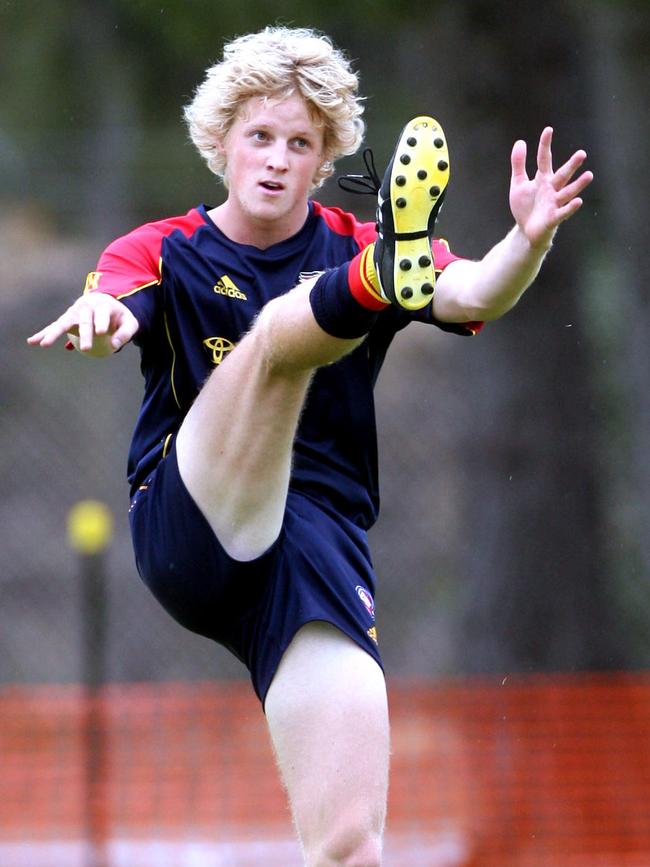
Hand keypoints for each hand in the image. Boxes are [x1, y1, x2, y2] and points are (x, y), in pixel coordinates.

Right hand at [27, 292, 138, 355]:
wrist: (104, 301)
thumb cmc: (118, 315)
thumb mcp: (129, 321)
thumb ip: (125, 333)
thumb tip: (114, 346)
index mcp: (103, 304)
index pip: (102, 314)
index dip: (101, 322)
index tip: (101, 332)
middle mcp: (86, 306)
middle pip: (84, 321)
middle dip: (84, 334)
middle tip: (86, 348)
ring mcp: (74, 311)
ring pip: (63, 322)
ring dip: (53, 333)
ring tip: (44, 344)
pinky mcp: (67, 318)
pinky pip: (55, 326)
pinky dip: (43, 333)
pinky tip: (32, 341)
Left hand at [509, 127, 592, 249]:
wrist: (526, 231)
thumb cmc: (525, 206)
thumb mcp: (518, 184)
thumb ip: (519, 164)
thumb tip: (520, 141)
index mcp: (543, 179)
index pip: (544, 159)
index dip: (545, 146)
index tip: (548, 130)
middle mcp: (551, 189)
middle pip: (562, 175)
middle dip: (571, 166)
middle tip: (582, 153)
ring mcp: (554, 203)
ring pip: (568, 192)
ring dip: (578, 185)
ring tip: (589, 175)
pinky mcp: (553, 218)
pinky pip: (563, 212)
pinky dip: (570, 207)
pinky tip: (579, 201)